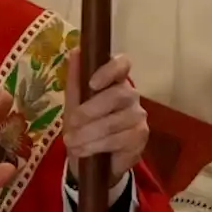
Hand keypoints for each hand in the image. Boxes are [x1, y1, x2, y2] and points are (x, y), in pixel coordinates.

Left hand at [64, 49, 146, 185]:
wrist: (93, 160)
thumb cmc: (85, 125)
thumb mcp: (74, 103)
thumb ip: (75, 79)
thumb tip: (76, 51)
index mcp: (115, 80)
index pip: (123, 64)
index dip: (110, 70)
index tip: (92, 83)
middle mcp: (131, 95)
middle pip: (118, 95)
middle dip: (91, 110)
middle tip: (71, 123)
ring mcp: (138, 116)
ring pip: (115, 121)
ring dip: (89, 133)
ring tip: (71, 142)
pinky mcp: (140, 137)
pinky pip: (119, 139)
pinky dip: (96, 146)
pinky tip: (83, 151)